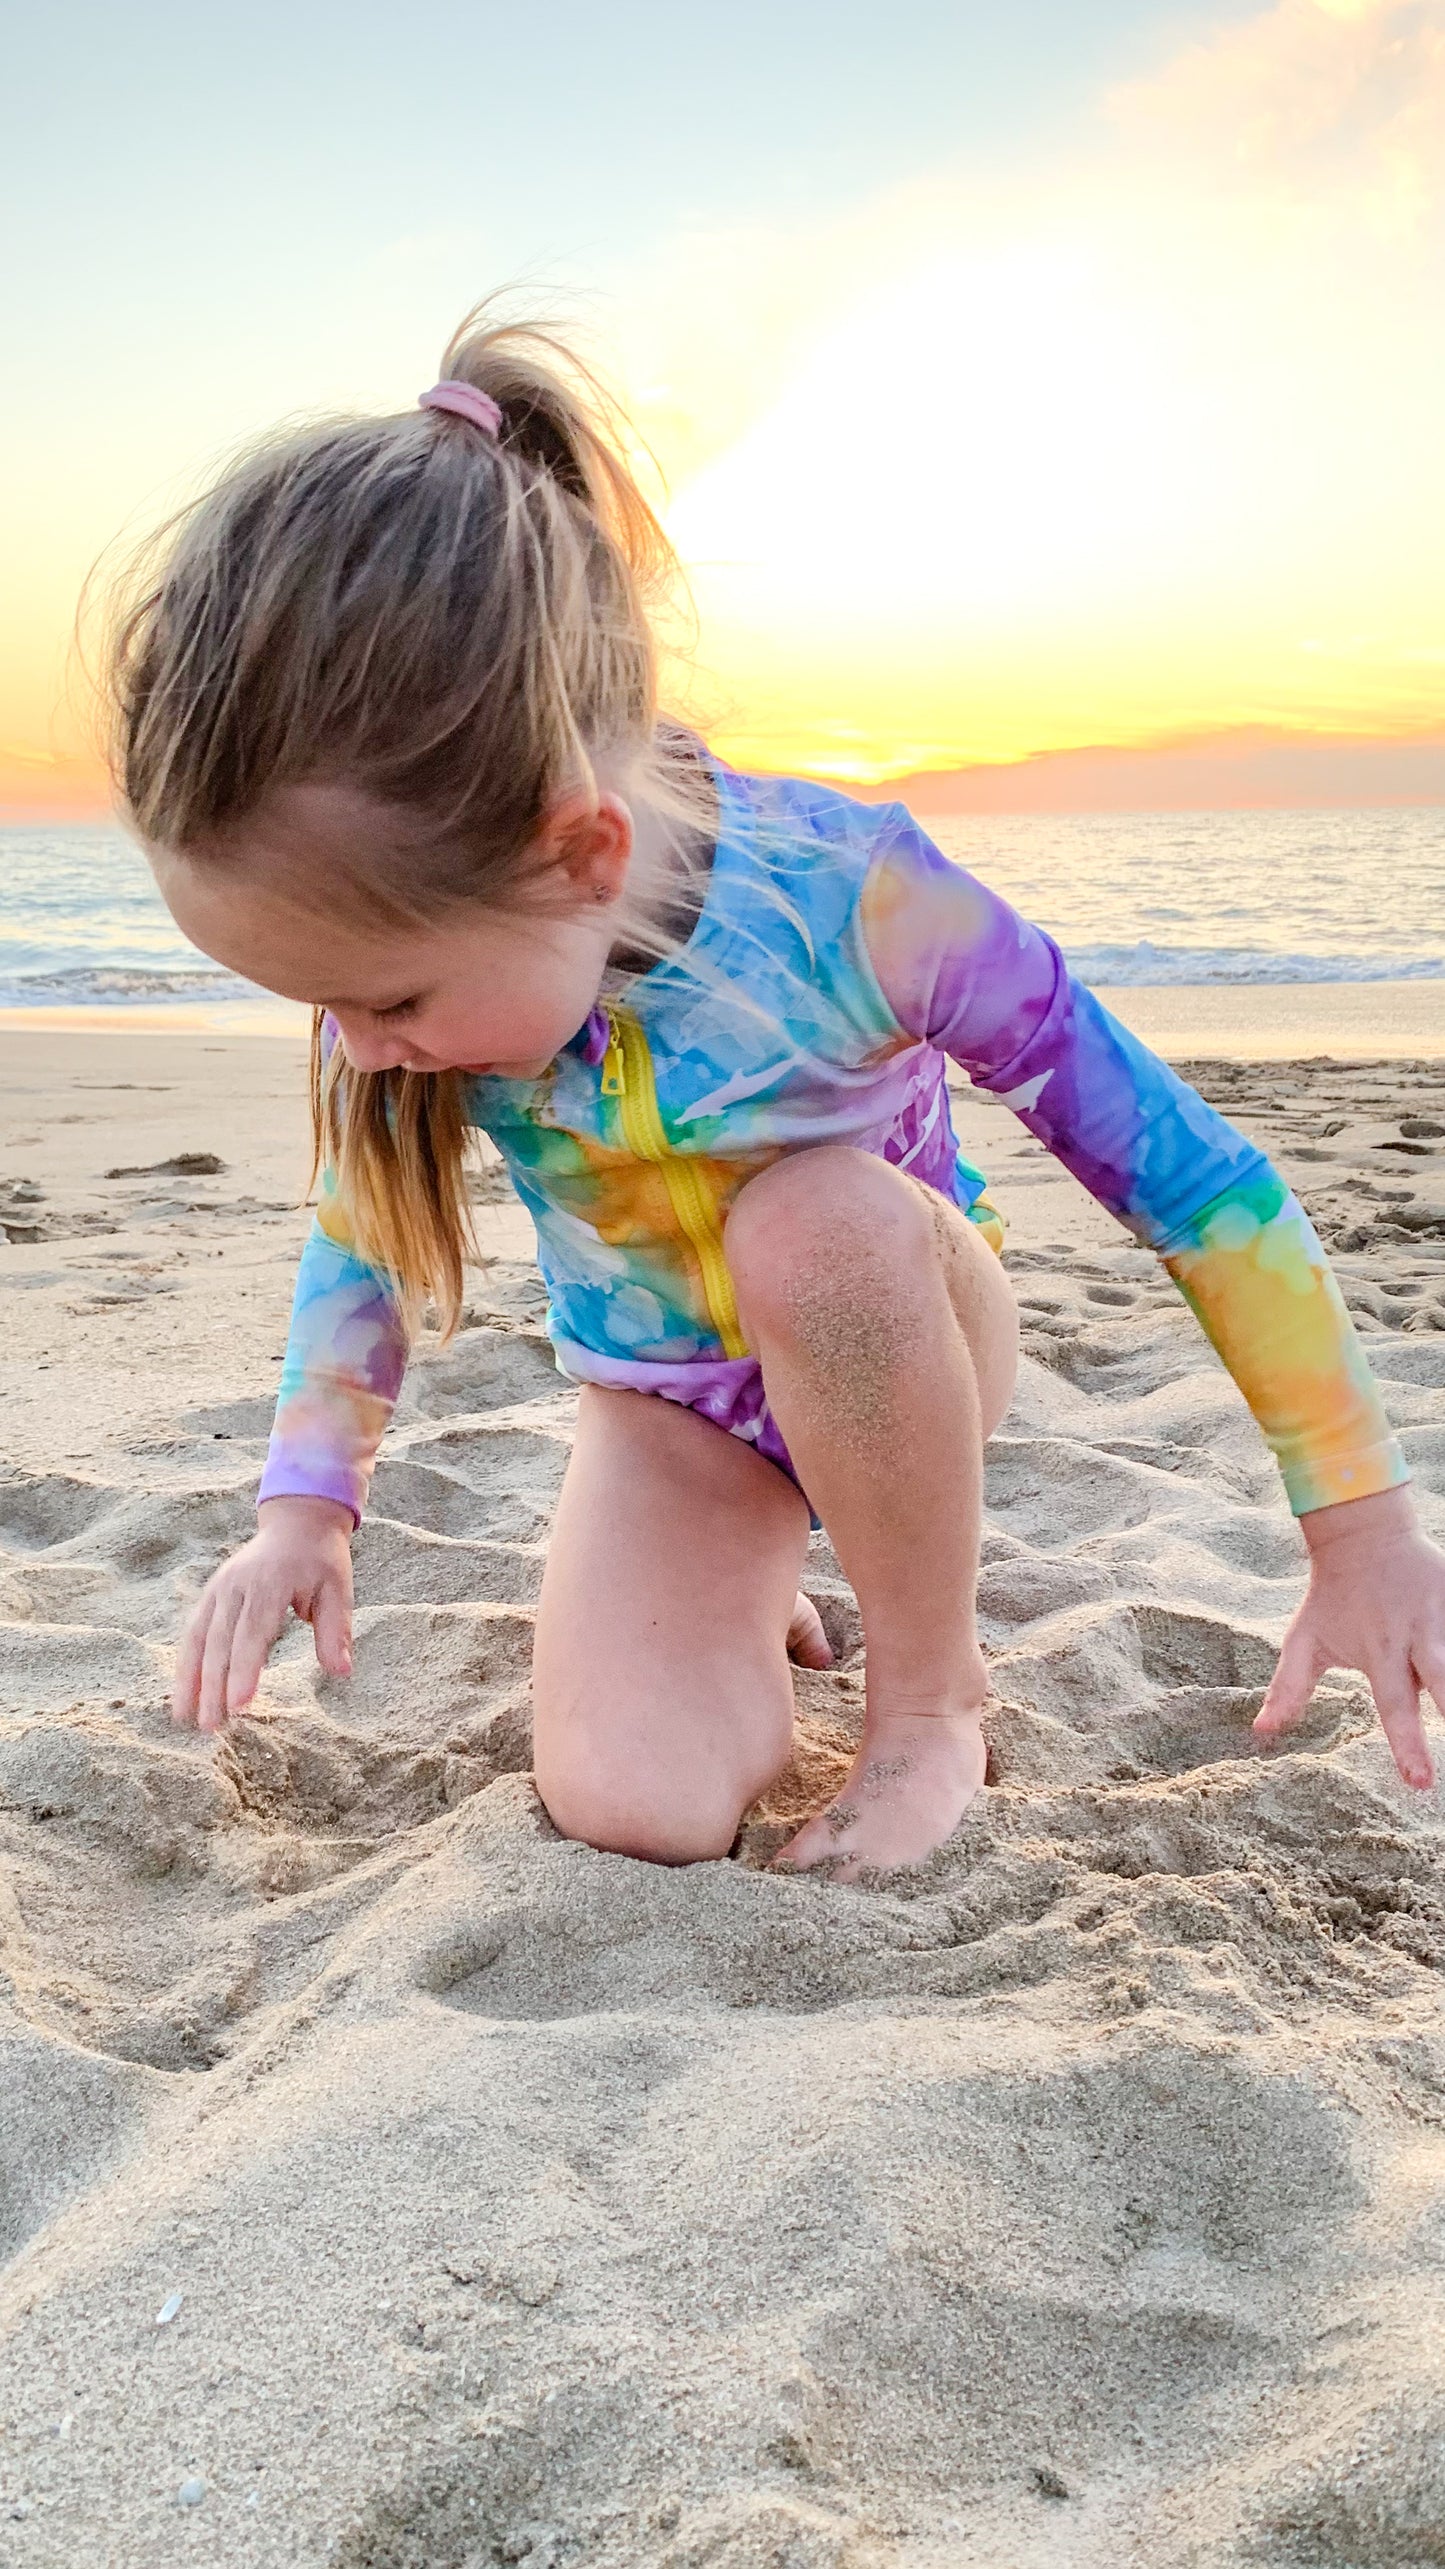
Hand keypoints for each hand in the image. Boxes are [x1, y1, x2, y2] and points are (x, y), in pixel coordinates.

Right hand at [172, 1496, 354, 1732]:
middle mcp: (236, 1586)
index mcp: (269, 1583)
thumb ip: (335, 1630)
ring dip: (190, 1680)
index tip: (239, 1705)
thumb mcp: (338, 1589)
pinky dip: (186, 1663)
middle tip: (211, 1727)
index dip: (244, 1670)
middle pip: (220, 1642)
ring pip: (198, 1638)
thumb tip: (341, 1672)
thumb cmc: (321, 1559)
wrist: (297, 1522)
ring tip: (185, 1719)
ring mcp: (219, 1589)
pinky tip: (183, 1694)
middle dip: (212, 1686)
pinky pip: (193, 1632)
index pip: (252, 1633)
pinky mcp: (210, 1595)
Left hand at [1255, 1486, 1443, 1790]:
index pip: (1394, 1707)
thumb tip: (1260, 1732)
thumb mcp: (1304, 1640)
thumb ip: (1288, 1688)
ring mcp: (1443, 1616)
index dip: (1408, 1746)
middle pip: (1444, 1681)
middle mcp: (1416, 1637)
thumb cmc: (1331, 1596)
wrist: (1363, 1534)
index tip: (1419, 1784)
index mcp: (1380, 1652)